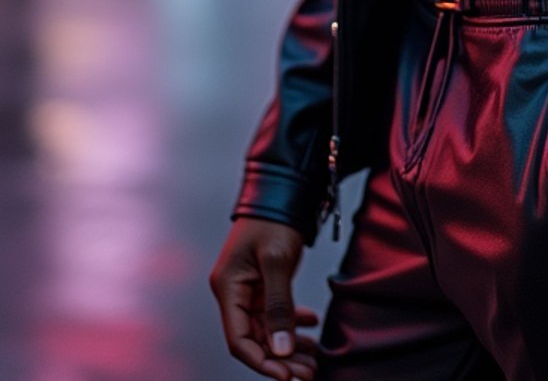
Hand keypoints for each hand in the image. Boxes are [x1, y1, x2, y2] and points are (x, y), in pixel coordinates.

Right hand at [209, 217, 319, 378]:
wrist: (281, 188)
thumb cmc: (273, 219)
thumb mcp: (277, 261)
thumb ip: (278, 306)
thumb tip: (280, 349)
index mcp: (228, 288)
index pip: (239, 340)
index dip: (261, 362)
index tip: (287, 377)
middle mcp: (234, 292)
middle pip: (255, 339)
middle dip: (281, 359)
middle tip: (308, 373)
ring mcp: (249, 289)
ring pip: (267, 329)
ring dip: (289, 345)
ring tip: (314, 358)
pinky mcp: (263, 283)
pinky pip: (276, 313)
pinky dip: (293, 323)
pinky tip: (312, 326)